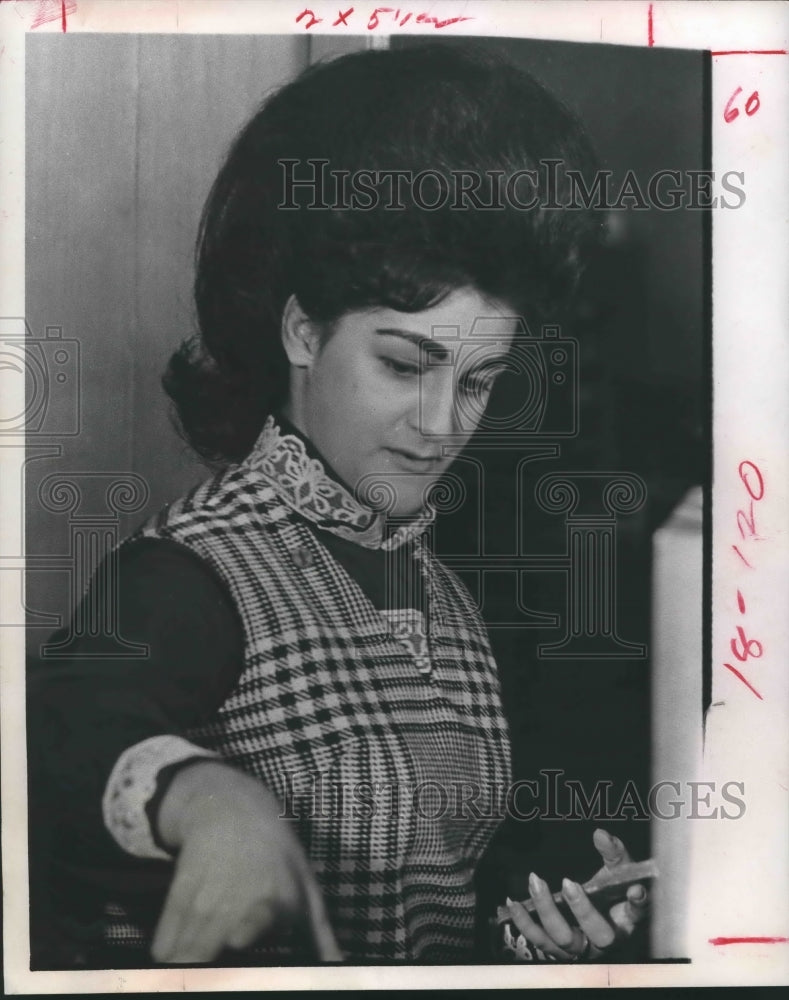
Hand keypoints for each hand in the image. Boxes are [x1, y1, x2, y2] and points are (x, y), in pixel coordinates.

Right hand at [150, 761, 341, 963]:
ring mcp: (207, 893)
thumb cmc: (278, 857)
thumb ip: (321, 936)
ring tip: (184, 974)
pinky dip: (165, 951)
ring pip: (181, 951)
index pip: (259, 917)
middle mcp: (239, 897)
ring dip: (179, 966)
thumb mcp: (306, 887)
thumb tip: (342, 968)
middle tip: (202, 978)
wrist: (233, 808)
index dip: (249, 926)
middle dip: (199, 972)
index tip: (236, 937)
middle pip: (206, 953)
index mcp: (278, 899)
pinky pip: (165, 935)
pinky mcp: (181, 887)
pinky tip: (171, 955)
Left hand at [505, 828, 648, 961]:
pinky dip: (524, 923)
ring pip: (563, 939)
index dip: (638, 905)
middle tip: (569, 882)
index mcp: (626, 920)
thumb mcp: (615, 869)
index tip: (634, 889)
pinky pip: (538, 940)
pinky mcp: (556, 949)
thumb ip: (613, 852)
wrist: (591, 911)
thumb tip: (600, 834)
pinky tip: (513, 902)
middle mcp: (604, 942)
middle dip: (582, 910)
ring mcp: (579, 949)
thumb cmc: (608, 890)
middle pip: (598, 935)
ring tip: (536, 882)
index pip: (637, 915)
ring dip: (547, 911)